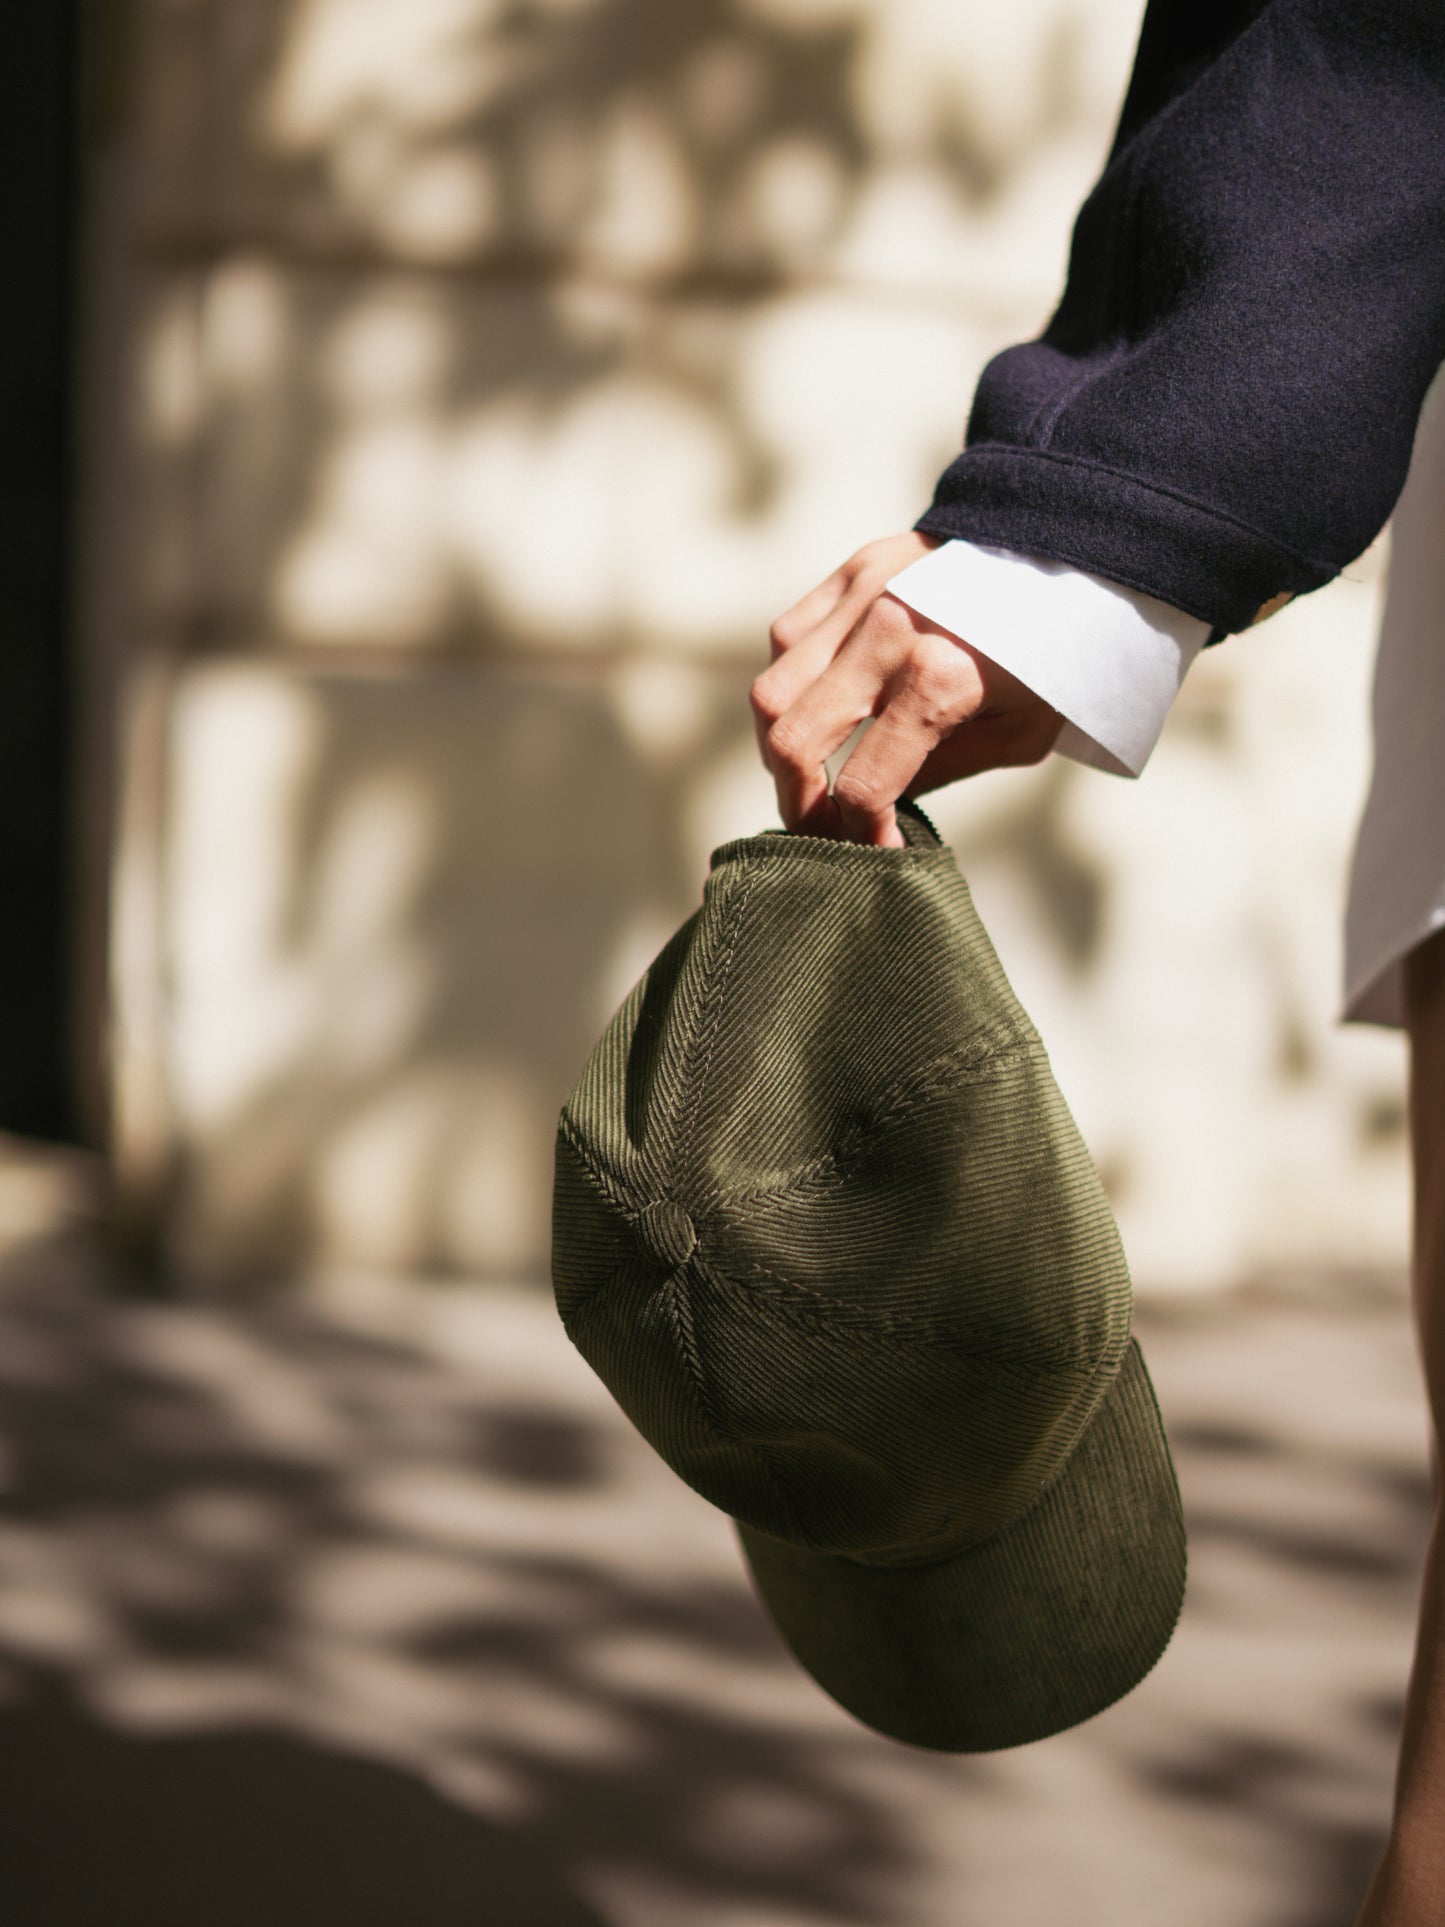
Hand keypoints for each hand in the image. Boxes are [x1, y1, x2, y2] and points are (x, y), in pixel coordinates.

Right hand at [752, 532, 1064, 846]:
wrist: (1067, 548)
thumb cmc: (1053, 653)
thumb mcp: (1019, 734)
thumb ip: (940, 771)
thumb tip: (876, 810)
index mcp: (942, 681)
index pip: (862, 786)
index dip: (857, 835)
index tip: (870, 849)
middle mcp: (889, 634)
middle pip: (791, 741)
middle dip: (797, 803)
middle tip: (817, 826)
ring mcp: (862, 596)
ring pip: (773, 690)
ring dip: (781, 746)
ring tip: (811, 770)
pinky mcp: (853, 571)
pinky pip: (788, 639)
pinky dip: (793, 684)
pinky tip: (823, 704)